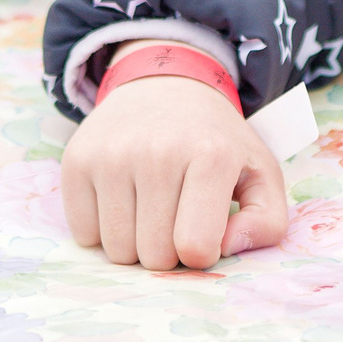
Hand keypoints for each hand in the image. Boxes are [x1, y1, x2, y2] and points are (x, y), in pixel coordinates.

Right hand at [60, 66, 287, 269]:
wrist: (165, 86)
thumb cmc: (215, 140)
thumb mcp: (260, 172)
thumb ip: (266, 222)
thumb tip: (226, 248)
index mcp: (211, 155)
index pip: (196, 247)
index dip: (203, 253)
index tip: (205, 230)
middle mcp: (157, 152)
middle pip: (154, 255)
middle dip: (168, 251)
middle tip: (176, 216)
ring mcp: (111, 155)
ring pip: (117, 251)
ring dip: (135, 243)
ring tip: (150, 208)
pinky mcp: (76, 160)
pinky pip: (84, 235)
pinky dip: (102, 230)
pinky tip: (122, 199)